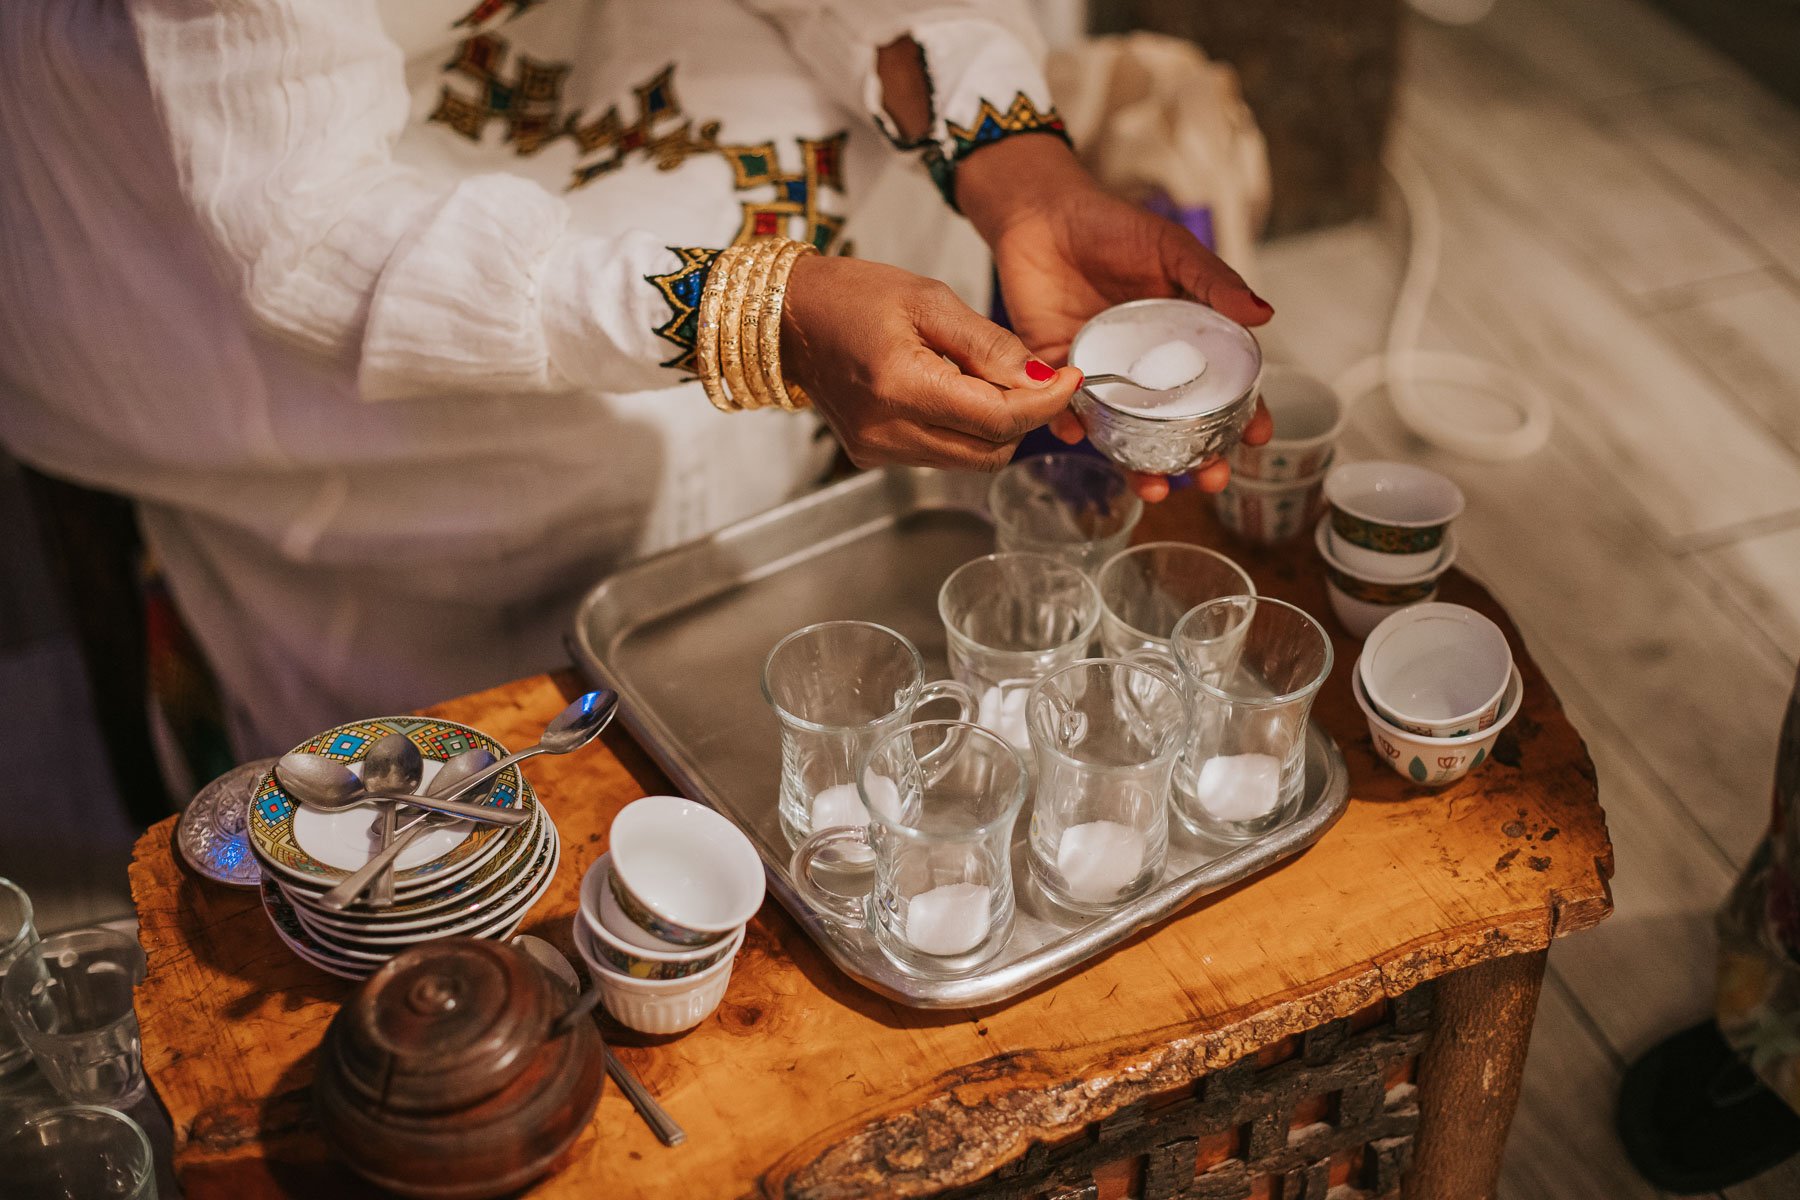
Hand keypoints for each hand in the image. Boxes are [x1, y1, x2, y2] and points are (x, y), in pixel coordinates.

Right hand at [780, 254, 1080, 471]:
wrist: (788, 318)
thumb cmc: (853, 296)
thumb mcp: (929, 299)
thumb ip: (989, 344)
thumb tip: (1041, 378)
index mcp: (902, 386)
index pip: (999, 419)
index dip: (1046, 403)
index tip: (1069, 378)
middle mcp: (889, 432)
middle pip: (992, 450)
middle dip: (1023, 416)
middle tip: (1028, 374)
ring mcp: (880, 451)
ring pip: (971, 460)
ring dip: (994, 425)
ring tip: (982, 378)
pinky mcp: (874, 458)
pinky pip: (942, 456)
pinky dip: (962, 430)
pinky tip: (950, 392)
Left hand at [957, 136, 1274, 500]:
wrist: (1041, 213)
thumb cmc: (1111, 226)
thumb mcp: (1170, 249)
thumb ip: (1212, 282)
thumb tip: (1265, 315)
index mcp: (1180, 340)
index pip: (1219, 386)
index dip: (1242, 415)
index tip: (1258, 439)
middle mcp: (1143, 366)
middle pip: (1175, 424)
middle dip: (1196, 459)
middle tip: (1211, 479)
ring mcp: (1101, 372)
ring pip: (1124, 432)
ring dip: (1139, 464)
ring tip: (1154, 486)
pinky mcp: (1053, 369)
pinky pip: (1061, 409)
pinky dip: (1069, 425)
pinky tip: (1078, 434)